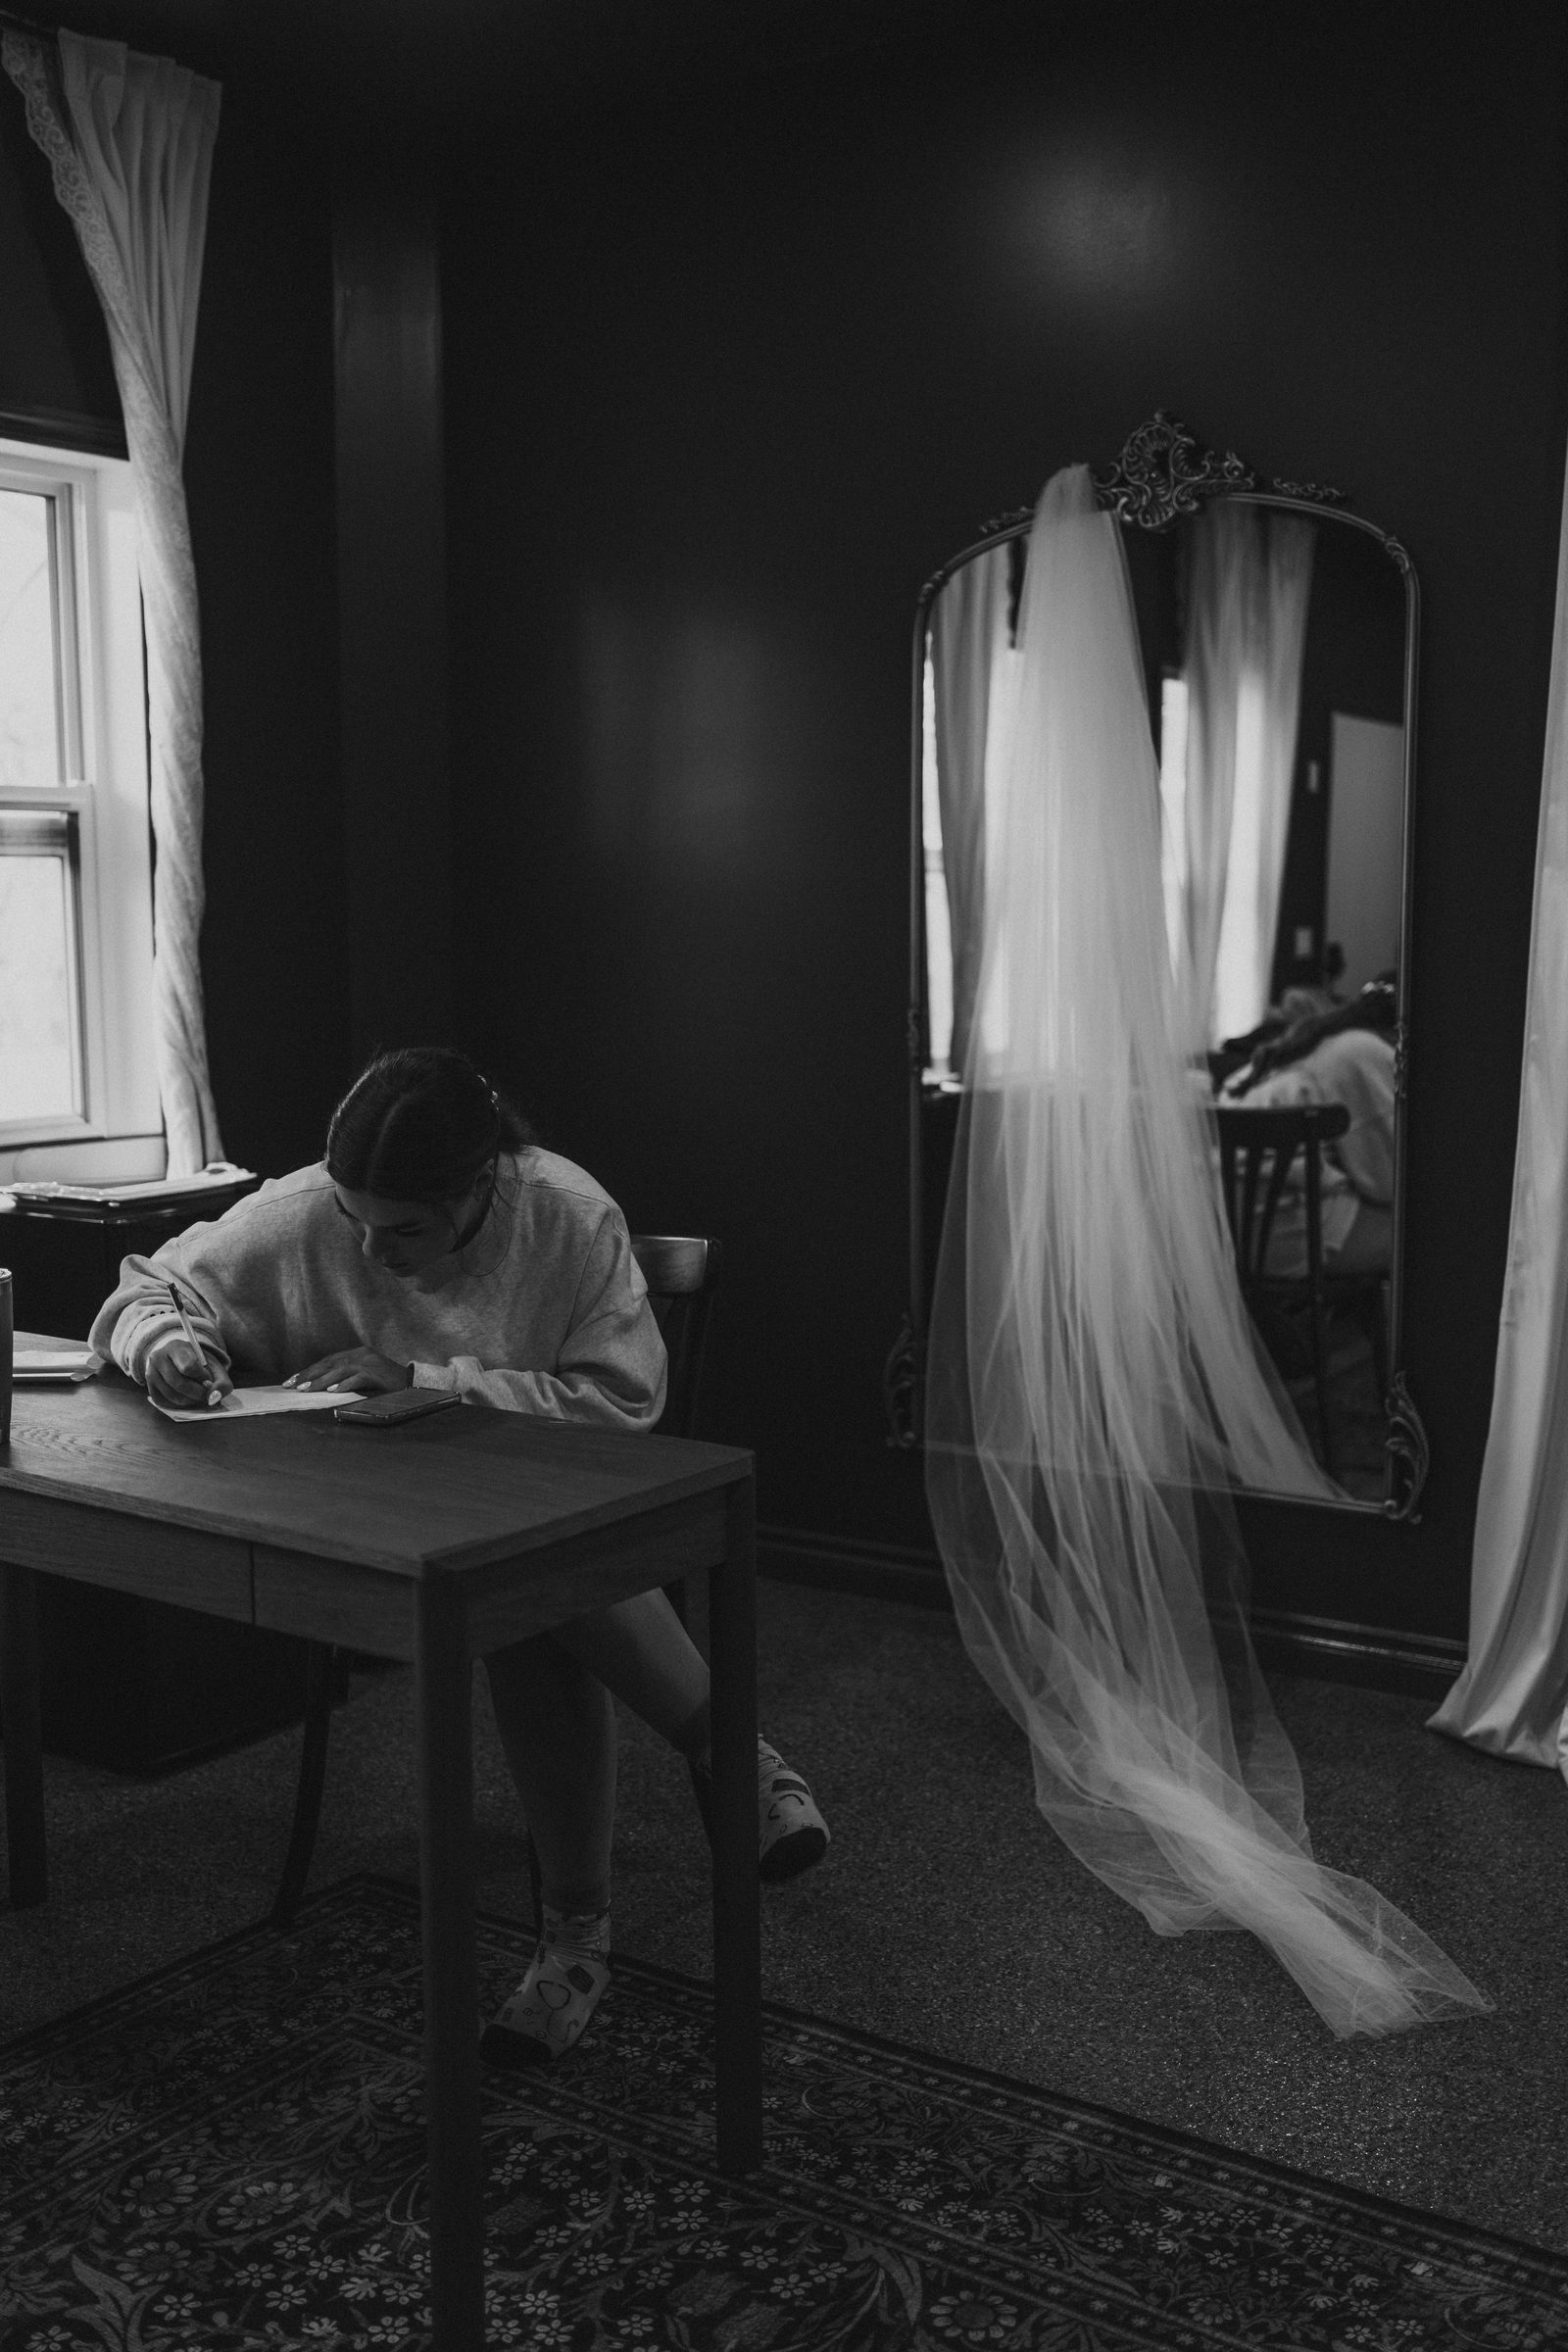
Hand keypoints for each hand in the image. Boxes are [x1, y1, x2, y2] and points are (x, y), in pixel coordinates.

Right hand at [146, 1333, 232, 1409]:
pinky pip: (166, 1402)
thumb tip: (214, 1397)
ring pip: (173, 1395)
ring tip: (198, 1395)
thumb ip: (221, 1381)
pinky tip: (188, 1397)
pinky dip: (181, 1404)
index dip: (202, 1377)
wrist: (179, 1361)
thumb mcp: (213, 1366)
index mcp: (175, 1347)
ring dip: (191, 1400)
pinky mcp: (150, 1387)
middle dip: (198, 1393)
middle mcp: (158, 1358)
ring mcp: (151, 1373)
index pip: (189, 1366)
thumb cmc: (198, 1363)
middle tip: (206, 1394)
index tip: (207, 1378)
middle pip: (180, 1384)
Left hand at [283, 1347, 411, 1394]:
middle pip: (330, 1363)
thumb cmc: (387, 1383)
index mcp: (358, 1353)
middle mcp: (362, 1354)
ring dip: (321, 1381)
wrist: (414, 1382)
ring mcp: (370, 1363)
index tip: (293, 1380)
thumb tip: (322, 1387)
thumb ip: (346, 1376)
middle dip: (309, 1375)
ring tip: (306, 1389)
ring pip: (340, 1370)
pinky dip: (344, 1384)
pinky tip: (333, 1392)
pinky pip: (358, 1378)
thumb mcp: (364, 1376)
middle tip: (292, 1385)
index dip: (310, 1370)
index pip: (328, 1361)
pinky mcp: (378, 1374)